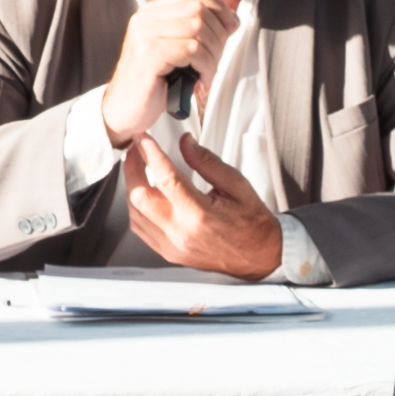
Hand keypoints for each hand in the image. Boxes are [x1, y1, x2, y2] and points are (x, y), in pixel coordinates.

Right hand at [102, 0, 239, 146]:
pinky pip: (192, 49)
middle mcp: (145, 19)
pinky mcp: (150, 54)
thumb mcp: (172, 51)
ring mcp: (145, 35)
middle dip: (219, 36)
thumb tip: (229, 22)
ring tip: (207, 71)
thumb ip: (193, 32)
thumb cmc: (148, 85)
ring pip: (199, 29)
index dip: (219, 8)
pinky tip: (200, 78)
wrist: (121, 111)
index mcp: (150, 14)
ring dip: (213, 54)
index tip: (229, 27)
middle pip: (199, 10)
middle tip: (215, 58)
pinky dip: (205, 65)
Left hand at [128, 131, 285, 279]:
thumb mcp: (236, 185)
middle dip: (133, 169)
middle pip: (140, 197)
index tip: (143, 139)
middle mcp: (182, 233)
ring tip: (138, 169)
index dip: (150, 153)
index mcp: (200, 214)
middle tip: (136, 151)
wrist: (261, 256)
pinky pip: (141, 230)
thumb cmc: (253, 224)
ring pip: (135, 214)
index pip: (166, 178)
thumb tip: (186, 143)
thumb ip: (207, 162)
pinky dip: (137, 209)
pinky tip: (142, 196)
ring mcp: (173, 246)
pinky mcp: (170, 254)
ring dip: (132, 188)